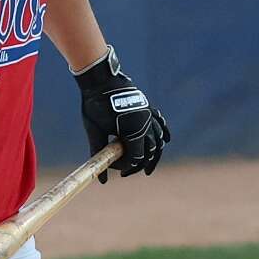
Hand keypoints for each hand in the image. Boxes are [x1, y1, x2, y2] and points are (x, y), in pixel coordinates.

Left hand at [74, 47, 170, 180]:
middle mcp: (145, 123)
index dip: (124, 166)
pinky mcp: (147, 108)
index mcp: (133, 130)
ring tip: (148, 167)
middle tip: (126, 173)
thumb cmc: (95, 105)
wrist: (100, 79)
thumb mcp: (95, 131)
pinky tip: (163, 142)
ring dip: (154, 154)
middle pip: (149, 151)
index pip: (135, 157)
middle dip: (139, 164)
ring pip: (158, 140)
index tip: (112, 166)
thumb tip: (102, 179)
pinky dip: (162, 134)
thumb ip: (99, 153)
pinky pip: (159, 123)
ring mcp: (148, 114)